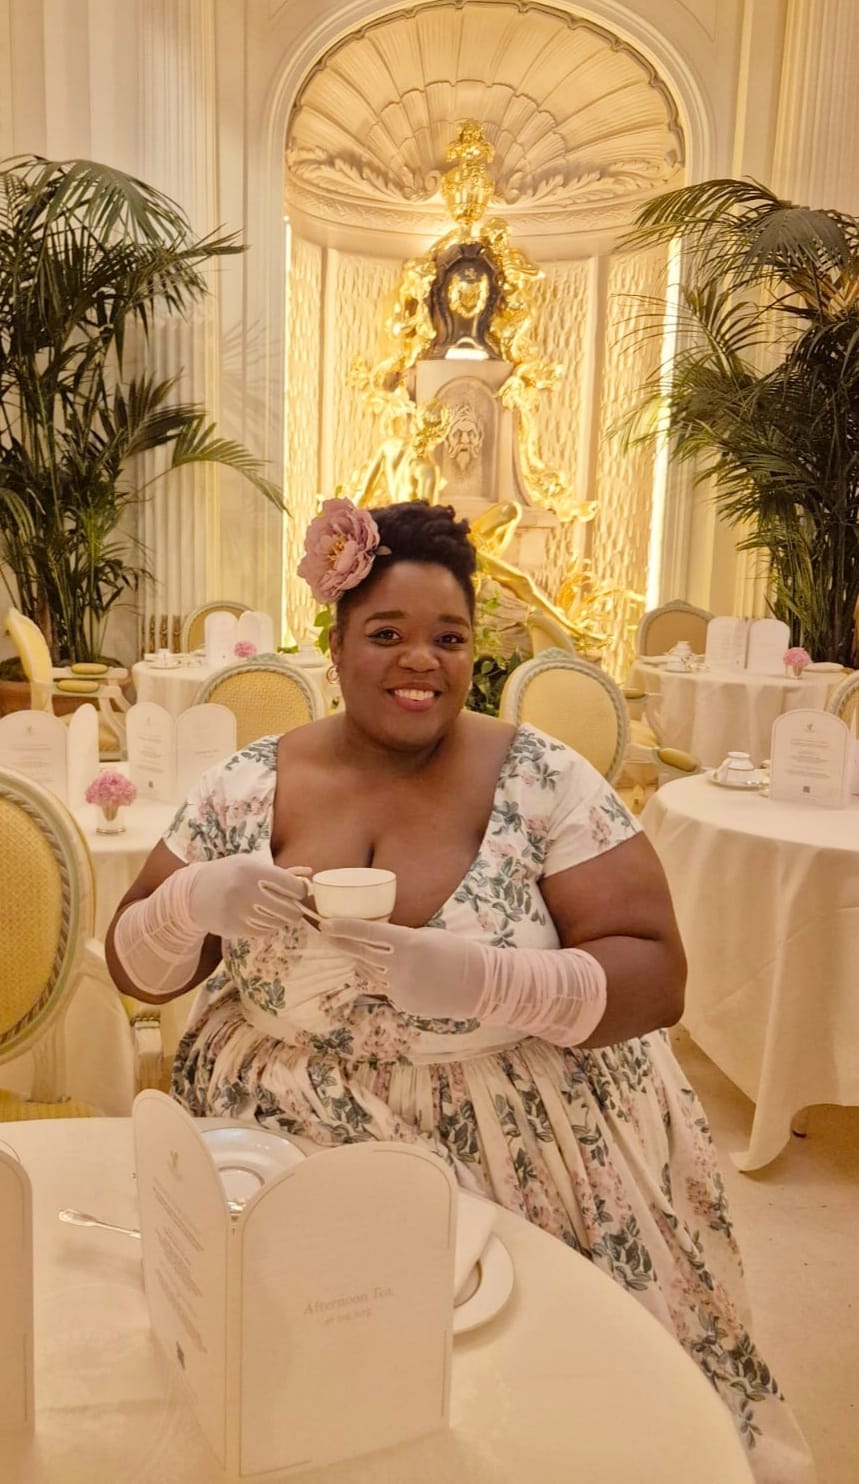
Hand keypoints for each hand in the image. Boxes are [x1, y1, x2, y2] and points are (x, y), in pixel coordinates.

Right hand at [186, 855, 311, 939]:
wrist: (194, 892)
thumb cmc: (229, 874)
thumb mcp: (251, 865)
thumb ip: (281, 872)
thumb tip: (309, 873)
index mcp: (253, 871)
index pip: (292, 886)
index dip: (300, 891)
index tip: (298, 892)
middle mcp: (246, 891)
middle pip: (288, 910)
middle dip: (294, 910)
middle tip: (290, 908)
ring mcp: (239, 912)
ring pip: (277, 923)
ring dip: (279, 919)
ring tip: (270, 910)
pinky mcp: (233, 928)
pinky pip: (262, 932)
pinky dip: (265, 927)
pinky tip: (257, 917)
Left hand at [318, 918, 483, 1018]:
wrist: (480, 985)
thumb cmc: (457, 952)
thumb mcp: (428, 936)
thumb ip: (400, 939)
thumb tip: (376, 939)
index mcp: (409, 943)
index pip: (368, 932)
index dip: (344, 928)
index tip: (325, 923)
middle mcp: (401, 966)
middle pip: (361, 952)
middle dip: (341, 943)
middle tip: (325, 933)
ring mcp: (401, 988)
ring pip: (370, 972)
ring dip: (361, 961)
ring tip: (355, 951)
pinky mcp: (403, 1003)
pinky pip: (384, 987)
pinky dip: (382, 978)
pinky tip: (388, 972)